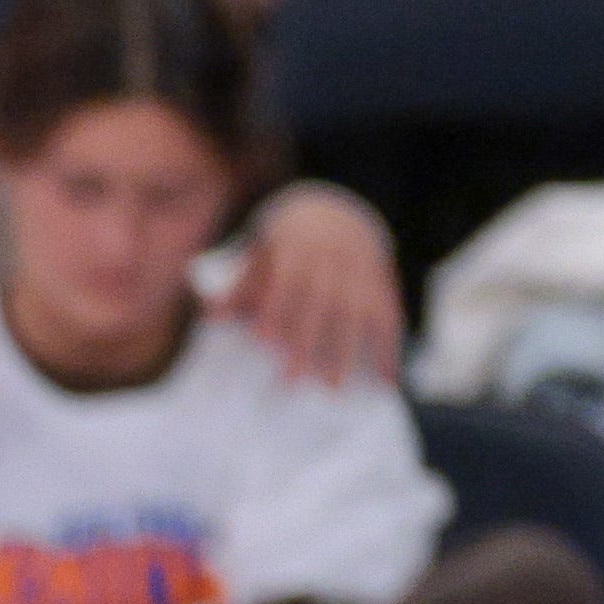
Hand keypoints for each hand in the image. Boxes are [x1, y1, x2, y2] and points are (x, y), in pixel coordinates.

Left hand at [211, 182, 402, 385]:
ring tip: (333, 389)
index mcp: (299, 248)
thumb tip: (212, 317)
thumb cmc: (285, 245)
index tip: (261, 342)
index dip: (275, 309)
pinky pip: (390, 318)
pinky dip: (389, 348)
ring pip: (357, 314)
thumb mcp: (261, 254)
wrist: (334, 214)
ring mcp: (362, 272)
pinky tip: (386, 380)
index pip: (286, 281)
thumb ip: (242, 286)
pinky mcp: (382, 285)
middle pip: (321, 305)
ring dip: (347, 352)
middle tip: (291, 382)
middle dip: (306, 343)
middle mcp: (334, 259)